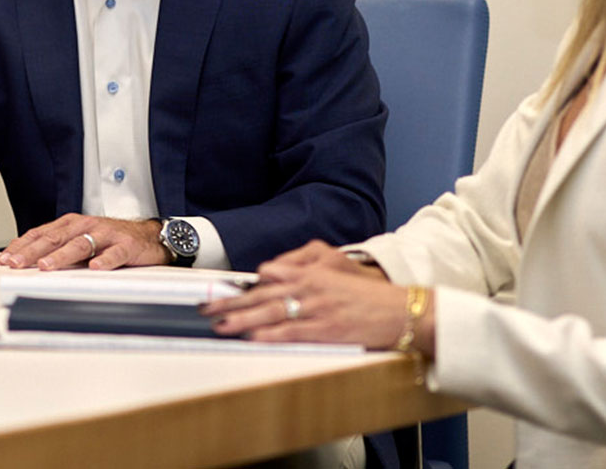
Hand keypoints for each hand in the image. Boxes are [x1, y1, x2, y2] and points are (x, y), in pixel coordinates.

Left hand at [0, 214, 167, 269]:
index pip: (41, 234)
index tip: (6, 259)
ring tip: (47, 265)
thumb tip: (27, 260)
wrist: (148, 235)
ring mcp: (106, 234)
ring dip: (61, 255)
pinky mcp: (126, 245)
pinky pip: (114, 253)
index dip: (22, 246)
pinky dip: (104, 260)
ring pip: (80, 244)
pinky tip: (94, 268)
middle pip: (55, 238)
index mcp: (71, 224)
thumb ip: (58, 248)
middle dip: (33, 252)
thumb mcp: (80, 240)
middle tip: (17, 263)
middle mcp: (86, 226)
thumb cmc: (111, 238)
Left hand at [201, 240, 432, 352]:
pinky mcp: (326, 330)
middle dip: (231, 302)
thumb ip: (300, 267)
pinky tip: (253, 338)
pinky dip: (271, 335)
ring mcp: (316, 309)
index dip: (242, 287)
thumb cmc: (365, 293)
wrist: (399, 309)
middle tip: (206, 308)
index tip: (219, 291)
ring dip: (243, 319)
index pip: (267, 278)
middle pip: (262, 294)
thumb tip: (269, 270)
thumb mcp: (332, 270)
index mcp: (309, 273)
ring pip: (271, 313)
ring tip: (220, 325)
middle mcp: (309, 288)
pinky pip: (292, 333)